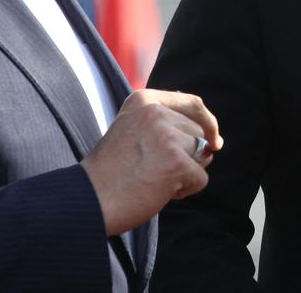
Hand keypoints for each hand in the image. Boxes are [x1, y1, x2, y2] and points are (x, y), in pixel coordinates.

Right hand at [80, 89, 223, 235]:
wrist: (86, 201)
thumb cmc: (111, 173)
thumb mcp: (134, 132)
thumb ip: (165, 124)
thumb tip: (214, 140)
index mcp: (144, 100)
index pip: (193, 104)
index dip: (208, 123)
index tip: (214, 140)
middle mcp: (155, 112)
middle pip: (199, 132)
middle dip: (190, 155)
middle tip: (158, 171)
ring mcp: (166, 136)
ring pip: (202, 154)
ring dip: (186, 172)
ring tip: (154, 180)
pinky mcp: (175, 162)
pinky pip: (201, 178)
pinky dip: (185, 190)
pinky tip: (157, 192)